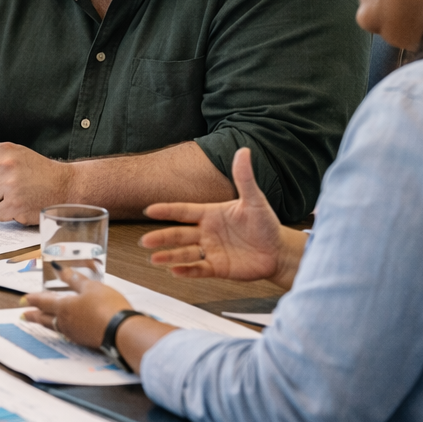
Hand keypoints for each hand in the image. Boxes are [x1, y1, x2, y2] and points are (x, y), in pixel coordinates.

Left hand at [0, 142, 73, 225]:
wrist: (66, 186)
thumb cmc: (40, 171)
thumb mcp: (17, 154)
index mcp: (5, 150)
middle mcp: (6, 165)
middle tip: (1, 188)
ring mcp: (10, 186)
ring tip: (14, 195)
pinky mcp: (15, 205)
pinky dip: (4, 213)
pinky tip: (18, 205)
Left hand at [23, 268, 130, 348]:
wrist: (120, 331)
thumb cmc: (107, 307)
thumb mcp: (90, 287)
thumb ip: (75, 279)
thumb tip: (60, 269)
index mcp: (64, 307)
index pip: (43, 301)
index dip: (33, 299)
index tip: (24, 299)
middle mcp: (65, 322)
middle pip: (44, 317)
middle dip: (33, 314)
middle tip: (23, 314)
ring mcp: (74, 333)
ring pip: (54, 326)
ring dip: (45, 322)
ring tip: (41, 321)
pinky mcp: (84, 340)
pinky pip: (66, 333)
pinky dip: (60, 329)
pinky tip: (64, 329)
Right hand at [141, 147, 300, 287]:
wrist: (278, 251)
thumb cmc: (265, 224)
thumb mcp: (254, 200)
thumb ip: (244, 178)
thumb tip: (244, 150)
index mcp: (210, 214)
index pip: (184, 211)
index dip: (167, 211)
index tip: (149, 209)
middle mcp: (206, 232)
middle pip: (178, 234)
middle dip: (162, 237)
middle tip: (144, 241)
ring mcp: (210, 251)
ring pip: (185, 253)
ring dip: (169, 256)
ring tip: (153, 259)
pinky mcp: (218, 268)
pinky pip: (199, 269)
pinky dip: (187, 271)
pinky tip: (175, 271)